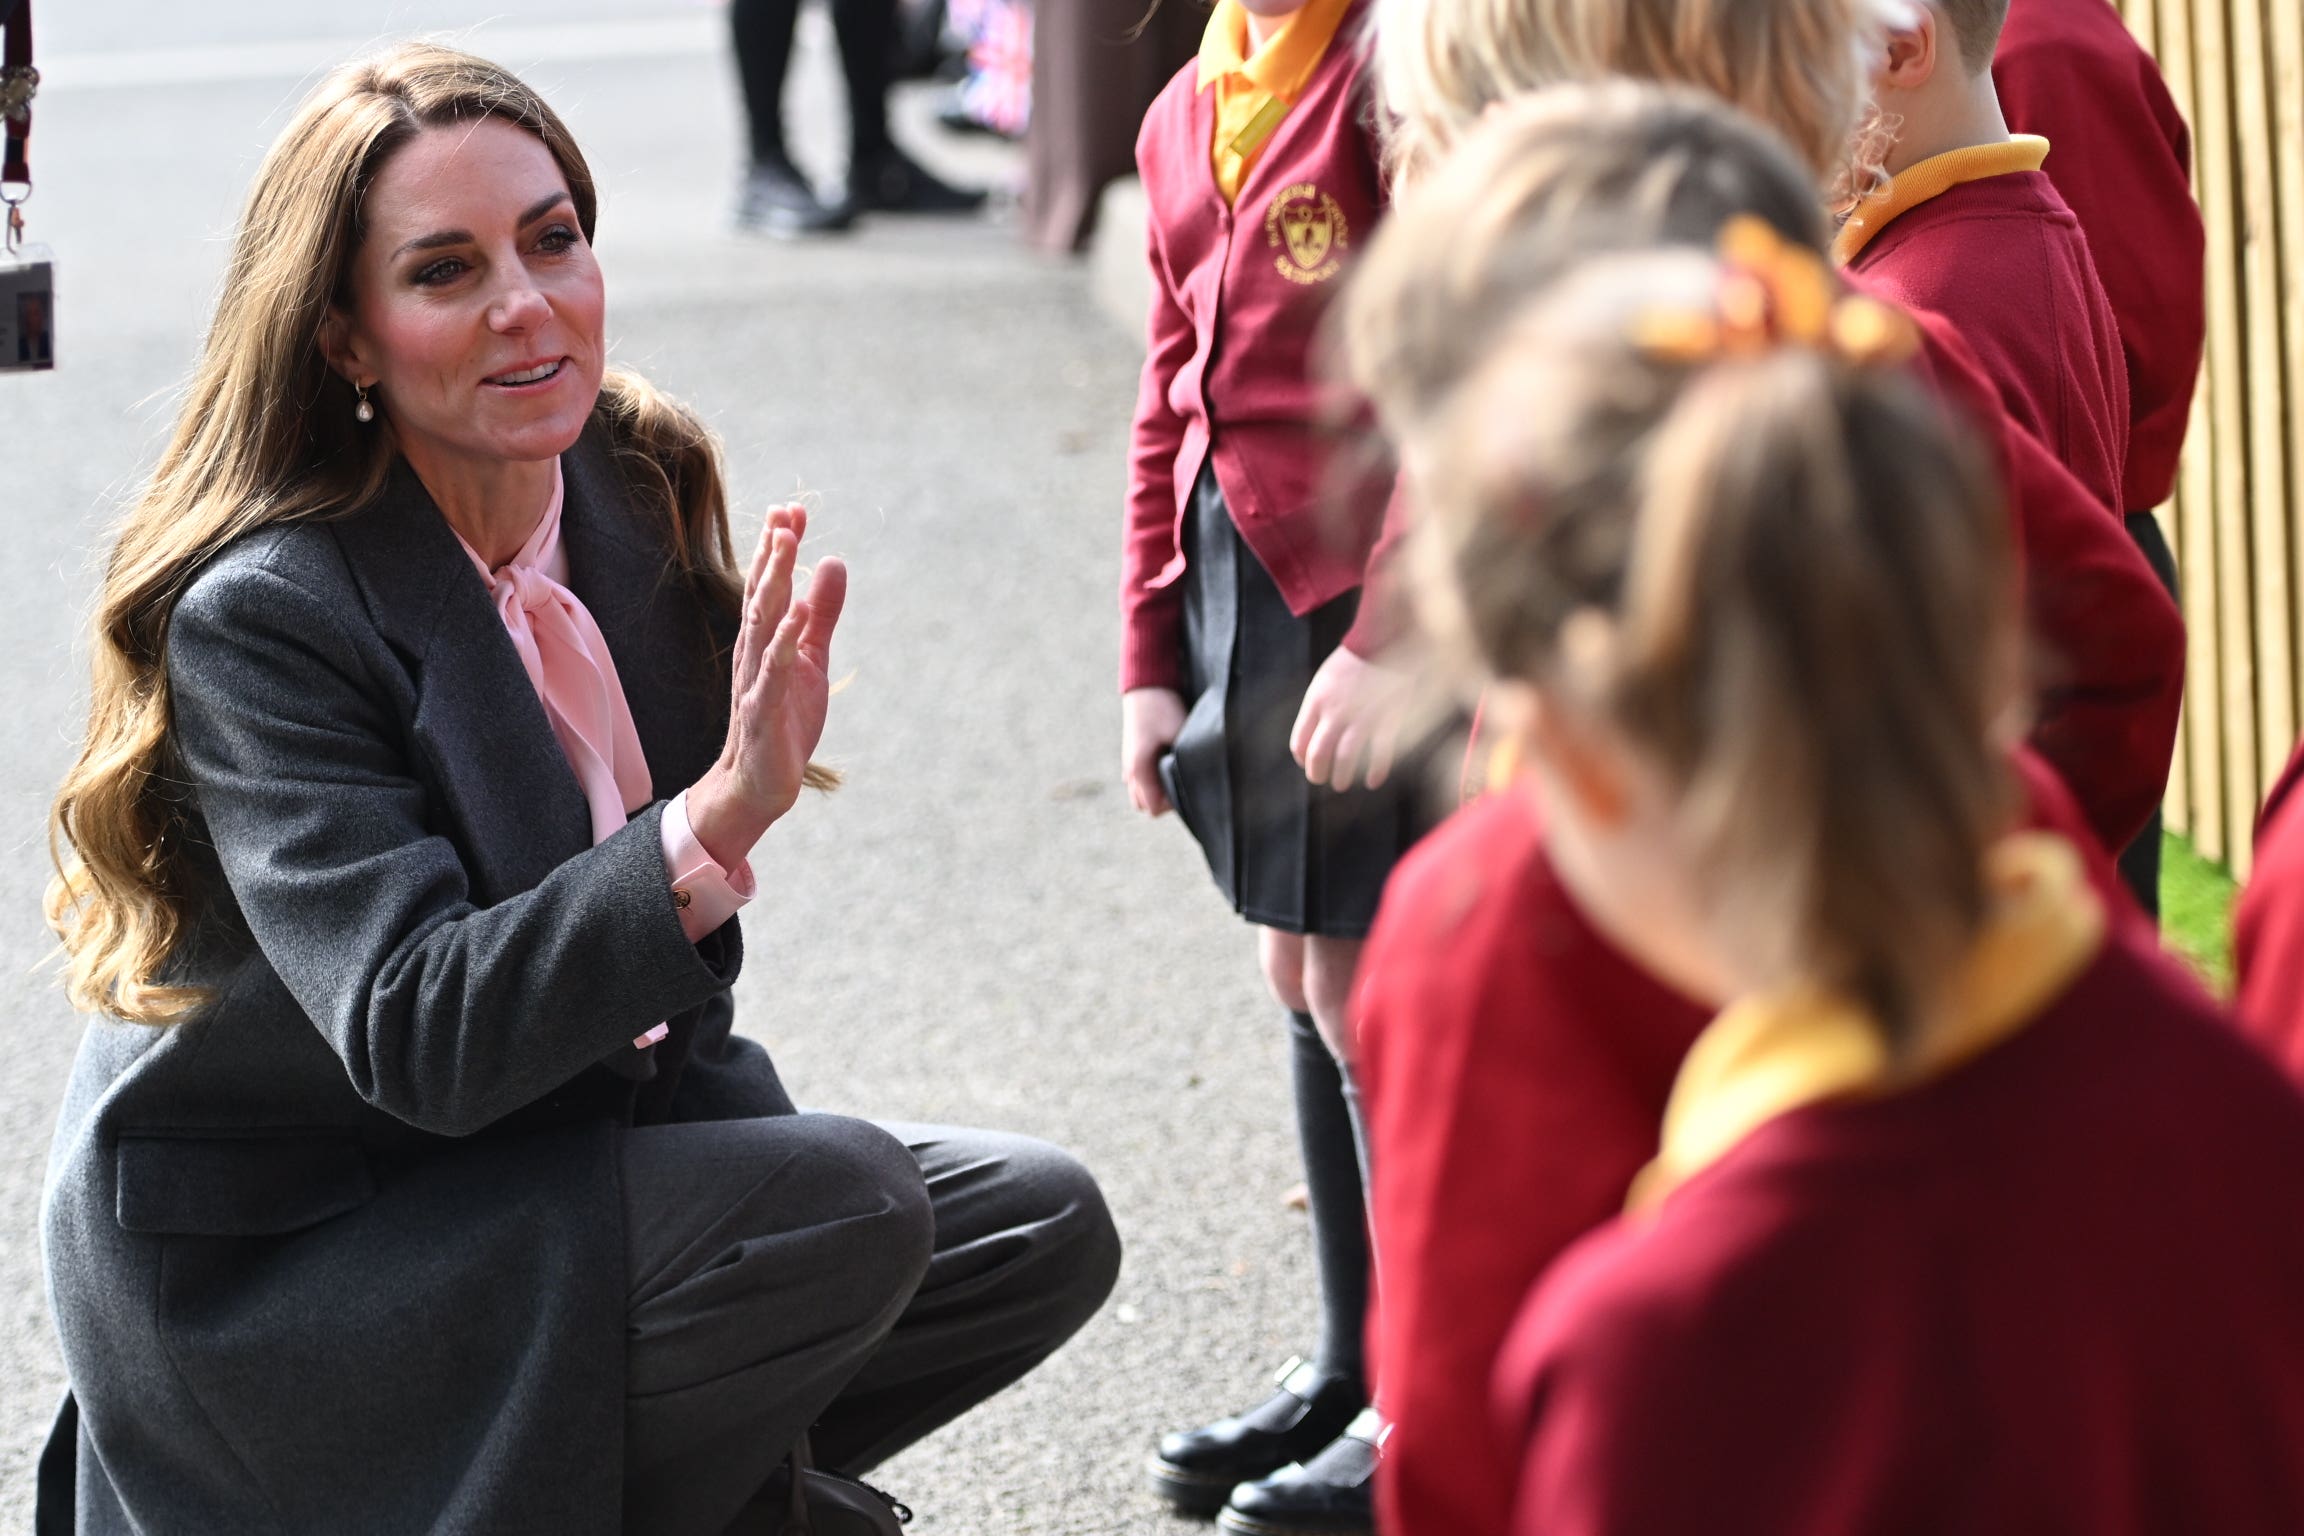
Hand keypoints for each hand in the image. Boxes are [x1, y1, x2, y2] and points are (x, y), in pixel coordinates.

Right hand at [686, 506, 847, 866]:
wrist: (760, 782)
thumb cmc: (783, 719)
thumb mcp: (810, 659)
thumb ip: (822, 614)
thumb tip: (834, 564)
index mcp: (762, 639)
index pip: (767, 584)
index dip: (777, 547)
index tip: (791, 509)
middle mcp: (753, 652)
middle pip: (762, 594)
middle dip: (773, 553)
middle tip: (786, 513)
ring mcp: (755, 680)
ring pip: (762, 624)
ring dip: (773, 584)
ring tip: (786, 547)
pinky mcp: (764, 710)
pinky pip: (773, 672)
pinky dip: (784, 643)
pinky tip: (796, 618)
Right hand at [1121, 687, 1187, 815]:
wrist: (1146, 684)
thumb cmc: (1162, 707)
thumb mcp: (1180, 733)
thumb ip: (1187, 759)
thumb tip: (1203, 777)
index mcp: (1140, 769)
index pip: (1154, 808)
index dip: (1172, 805)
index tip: (1186, 787)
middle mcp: (1130, 770)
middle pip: (1144, 805)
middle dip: (1163, 801)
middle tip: (1181, 783)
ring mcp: (1128, 763)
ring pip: (1139, 793)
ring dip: (1155, 790)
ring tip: (1173, 774)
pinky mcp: (1132, 754)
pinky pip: (1138, 780)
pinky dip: (1150, 780)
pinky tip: (1165, 764)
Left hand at [1291, 645, 1409, 791]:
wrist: (1386, 639)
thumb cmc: (1354, 660)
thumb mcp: (1325, 679)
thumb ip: (1317, 706)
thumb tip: (1312, 736)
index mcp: (1316, 701)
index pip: (1300, 742)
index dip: (1302, 759)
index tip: (1308, 763)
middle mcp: (1336, 712)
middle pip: (1319, 755)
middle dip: (1318, 774)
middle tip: (1323, 779)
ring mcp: (1363, 717)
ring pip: (1346, 759)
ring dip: (1342, 777)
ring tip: (1342, 784)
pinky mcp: (1388, 719)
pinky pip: (1380, 754)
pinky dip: (1376, 772)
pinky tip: (1373, 781)